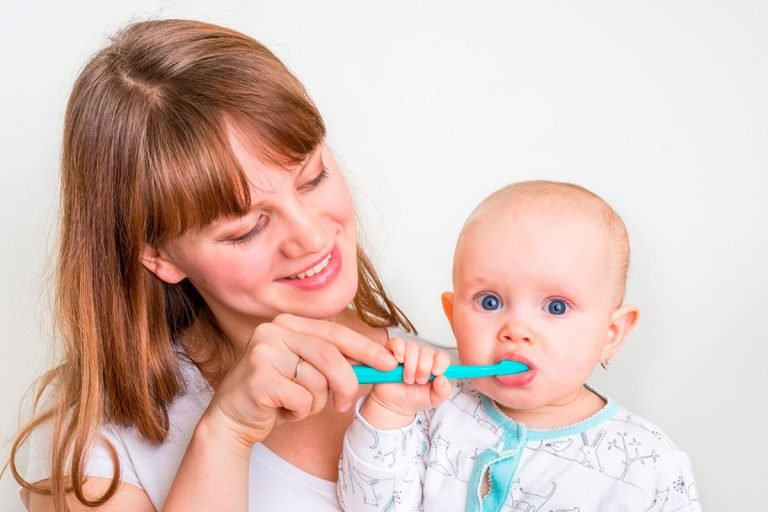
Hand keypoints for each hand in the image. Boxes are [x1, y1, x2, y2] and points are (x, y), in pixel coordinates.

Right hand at [200, 313, 397, 455]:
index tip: (389, 363)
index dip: (366, 348)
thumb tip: (378, 362)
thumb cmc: (276, 394)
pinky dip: (300, 413)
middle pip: (331, 356)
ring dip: (315, 403)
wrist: (233, 418)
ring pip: (318, 381)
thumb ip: (333, 362)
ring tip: (296, 404)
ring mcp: (263, 352)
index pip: (336, 332)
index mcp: (288, 323)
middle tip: (344, 404)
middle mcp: (274, 331)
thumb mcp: (306, 370)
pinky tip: (282, 410)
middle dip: (346, 384)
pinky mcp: (259, 378)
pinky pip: (302, 399)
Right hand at [361, 338, 451, 428]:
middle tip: (419, 380)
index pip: (442, 356)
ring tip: (408, 379)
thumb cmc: (414, 398)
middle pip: (427, 352)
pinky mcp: (392, 352)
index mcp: (433, 365)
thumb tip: (443, 379)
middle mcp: (421, 357)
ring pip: (412, 348)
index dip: (440, 362)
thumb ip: (442, 391)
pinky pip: (396, 342)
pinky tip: (398, 362)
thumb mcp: (433, 399)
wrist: (394, 404)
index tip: (436, 372)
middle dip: (424, 367)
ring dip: (410, 365)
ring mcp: (407, 354)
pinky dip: (398, 350)